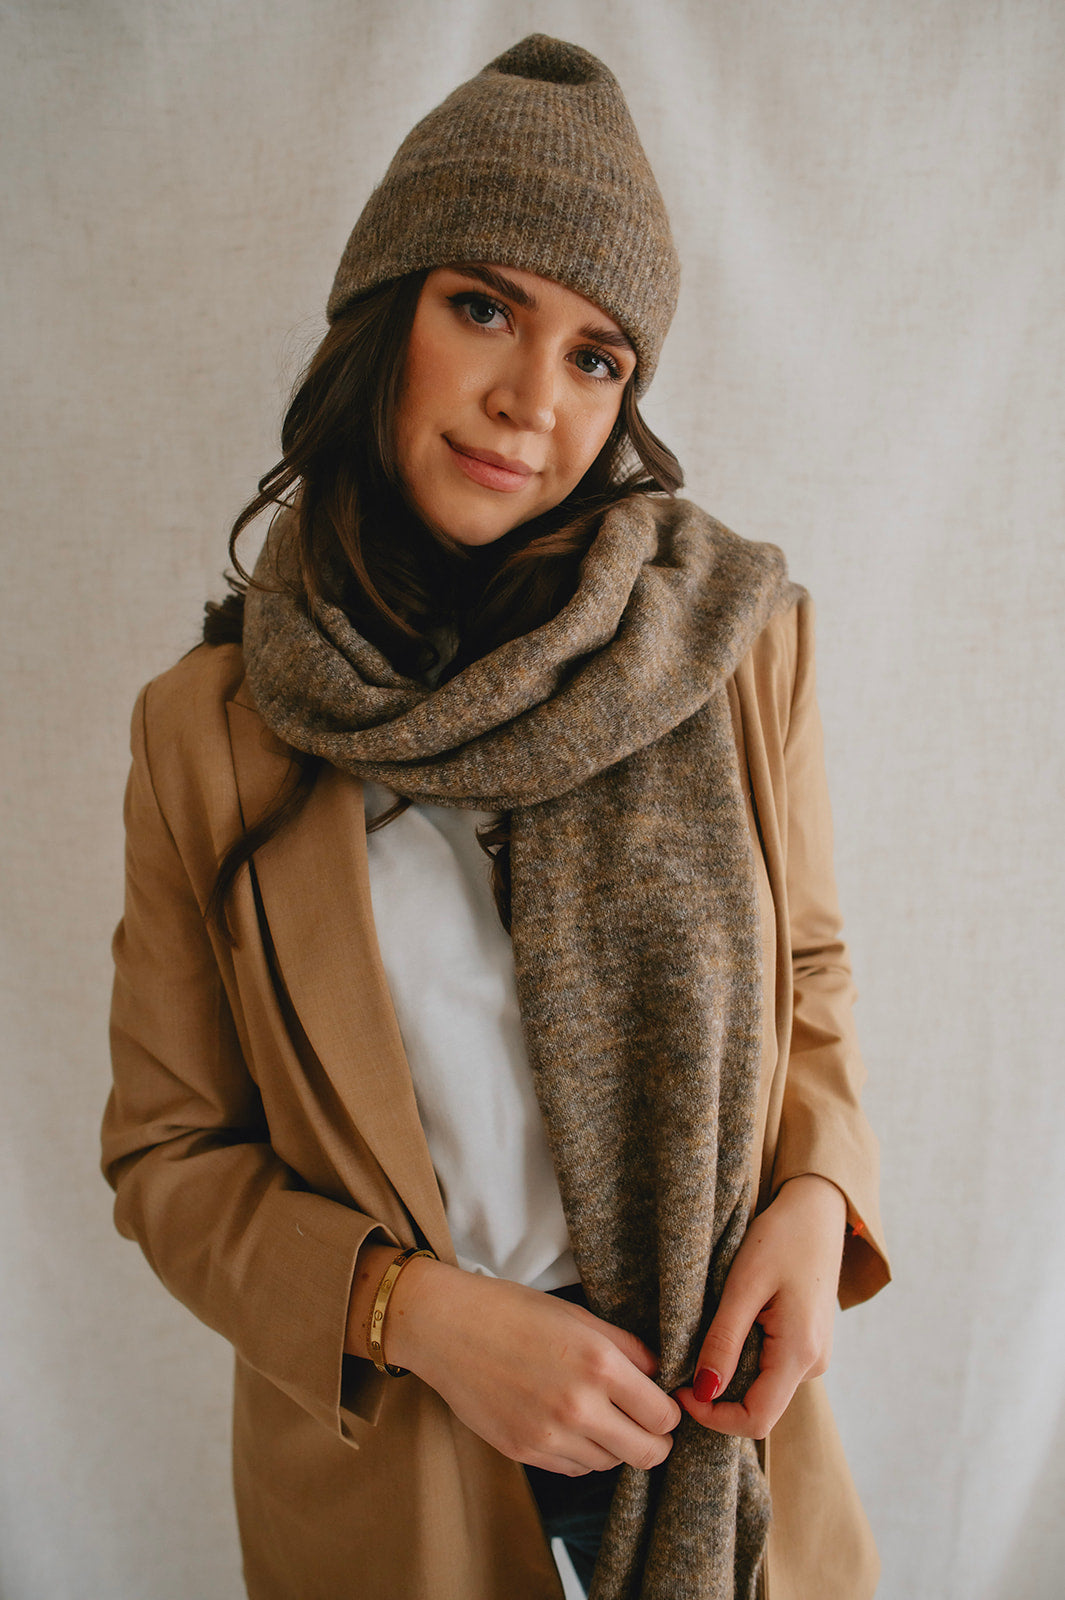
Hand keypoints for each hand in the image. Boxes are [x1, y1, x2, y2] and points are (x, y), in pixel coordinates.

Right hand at [359, 1253, 681, 1475]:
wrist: (447, 1327)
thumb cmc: (513, 1311)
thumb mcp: (579, 1316)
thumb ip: (626, 1348)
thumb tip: (660, 1376)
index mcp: (600, 1364)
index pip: (663, 1416)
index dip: (669, 1411)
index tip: (662, 1403)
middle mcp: (580, 1407)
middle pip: (647, 1453)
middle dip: (654, 1440)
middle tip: (646, 1423)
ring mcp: (550, 1436)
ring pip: (610, 1463)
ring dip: (615, 1445)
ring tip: (601, 1416)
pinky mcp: (525, 1452)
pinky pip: (575, 1469)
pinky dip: (582, 1453)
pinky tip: (570, 1425)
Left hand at [675, 1174, 846, 1439]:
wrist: (816, 1210)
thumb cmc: (781, 1239)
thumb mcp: (743, 1285)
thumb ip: (724, 1341)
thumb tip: (704, 1392)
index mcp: (800, 1354)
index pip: (755, 1420)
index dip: (712, 1416)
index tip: (678, 1389)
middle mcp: (813, 1364)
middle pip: (759, 1409)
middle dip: (716, 1398)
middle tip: (681, 1364)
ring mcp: (814, 1356)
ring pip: (763, 1390)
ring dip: (729, 1376)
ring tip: (704, 1340)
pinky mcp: (808, 1344)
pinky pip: (771, 1370)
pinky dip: (743, 1361)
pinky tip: (728, 1330)